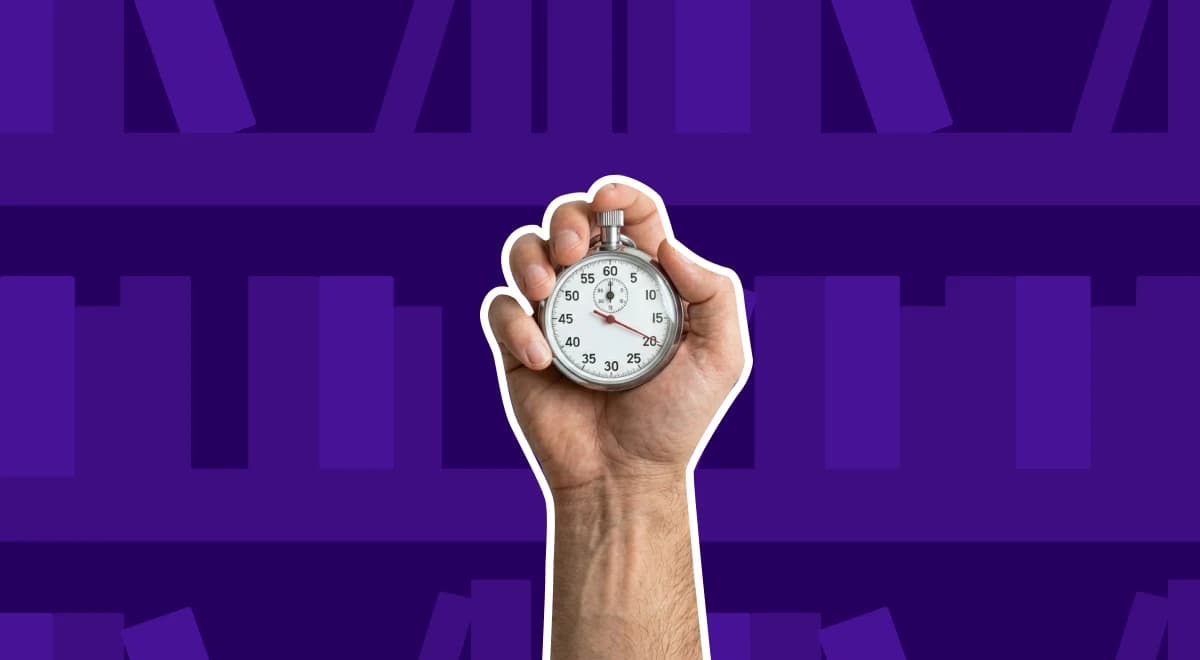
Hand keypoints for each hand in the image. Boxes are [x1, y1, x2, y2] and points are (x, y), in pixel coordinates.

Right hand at [483, 179, 748, 495]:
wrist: (624, 476)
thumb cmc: (675, 419)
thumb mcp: (719, 356)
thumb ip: (713, 292)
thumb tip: (668, 245)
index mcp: (645, 280)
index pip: (631, 217)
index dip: (620, 194)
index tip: (609, 199)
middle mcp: (596, 288)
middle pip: (570, 220)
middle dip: (567, 218)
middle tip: (575, 252)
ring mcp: (556, 314)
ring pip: (525, 252)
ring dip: (530, 258)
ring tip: (545, 293)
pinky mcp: (519, 345)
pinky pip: (500, 310)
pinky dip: (514, 325)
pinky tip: (542, 358)